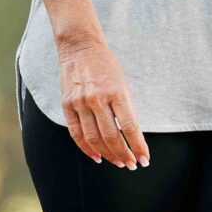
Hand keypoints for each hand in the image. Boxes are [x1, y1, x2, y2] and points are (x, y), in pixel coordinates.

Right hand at [57, 33, 150, 167]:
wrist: (80, 47)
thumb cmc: (107, 67)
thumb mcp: (123, 84)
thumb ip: (126, 110)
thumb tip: (132, 138)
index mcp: (117, 92)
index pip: (130, 127)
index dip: (138, 146)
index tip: (145, 159)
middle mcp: (97, 98)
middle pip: (111, 136)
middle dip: (123, 154)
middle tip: (132, 165)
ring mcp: (80, 102)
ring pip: (94, 138)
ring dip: (108, 154)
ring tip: (118, 162)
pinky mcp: (67, 105)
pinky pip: (76, 133)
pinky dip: (87, 148)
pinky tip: (98, 156)